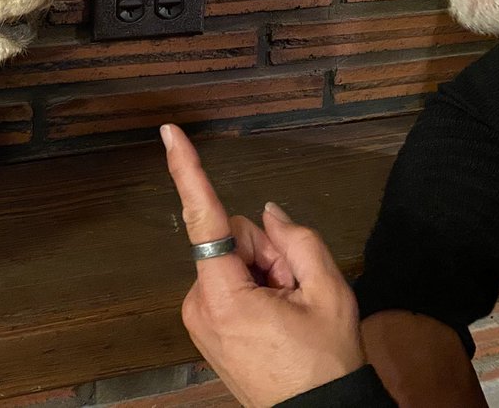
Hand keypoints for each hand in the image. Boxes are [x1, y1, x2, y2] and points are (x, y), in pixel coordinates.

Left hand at [161, 124, 365, 406]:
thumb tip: (269, 213)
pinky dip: (255, 288)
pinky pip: (229, 282)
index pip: (204, 218)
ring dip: (264, 273)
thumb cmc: (324, 366)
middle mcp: (199, 305)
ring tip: (288, 310)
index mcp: (224, 296)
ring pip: (232, 259)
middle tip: (295, 291)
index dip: (188, 170)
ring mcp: (199, 317)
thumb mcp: (329, 294)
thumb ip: (299, 240)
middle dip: (267, 252)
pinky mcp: (205, 323)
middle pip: (231, 238)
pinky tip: (276, 315)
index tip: (169, 133)